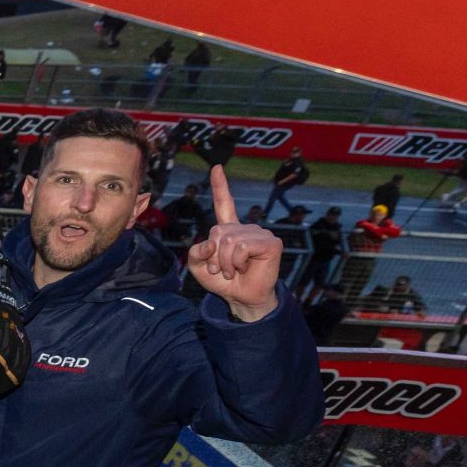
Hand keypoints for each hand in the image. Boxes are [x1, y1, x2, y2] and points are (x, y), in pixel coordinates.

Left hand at [187, 166, 281, 319]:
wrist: (240, 298)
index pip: (224, 204)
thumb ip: (195, 252)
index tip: (217, 168)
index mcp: (229, 230)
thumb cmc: (223, 282)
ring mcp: (259, 233)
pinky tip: (245, 267)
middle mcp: (245, 228)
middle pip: (217, 231)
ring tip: (233, 270)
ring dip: (225, 261)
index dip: (220, 186)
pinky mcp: (271, 242)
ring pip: (229, 240)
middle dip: (214, 255)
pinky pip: (242, 246)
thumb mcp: (199, 267)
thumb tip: (209, 244)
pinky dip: (237, 261)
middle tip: (222, 269)